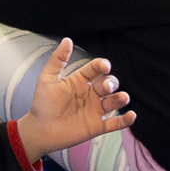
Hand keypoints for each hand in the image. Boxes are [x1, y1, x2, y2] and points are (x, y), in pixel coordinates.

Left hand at [14, 38, 135, 159]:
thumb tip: (67, 40)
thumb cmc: (42, 104)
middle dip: (111, 82)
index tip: (104, 66)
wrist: (38, 130)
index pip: (95, 69)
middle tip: (106, 87)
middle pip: (108, 83)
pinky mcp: (97, 126)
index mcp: (80, 81)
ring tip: (122, 98)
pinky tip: (131, 115)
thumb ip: (57, 60)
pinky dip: (125, 120)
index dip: (101, 65)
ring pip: (114, 101)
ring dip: (121, 98)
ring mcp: (95, 110)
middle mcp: (90, 94)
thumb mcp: (47, 79)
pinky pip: (114, 123)